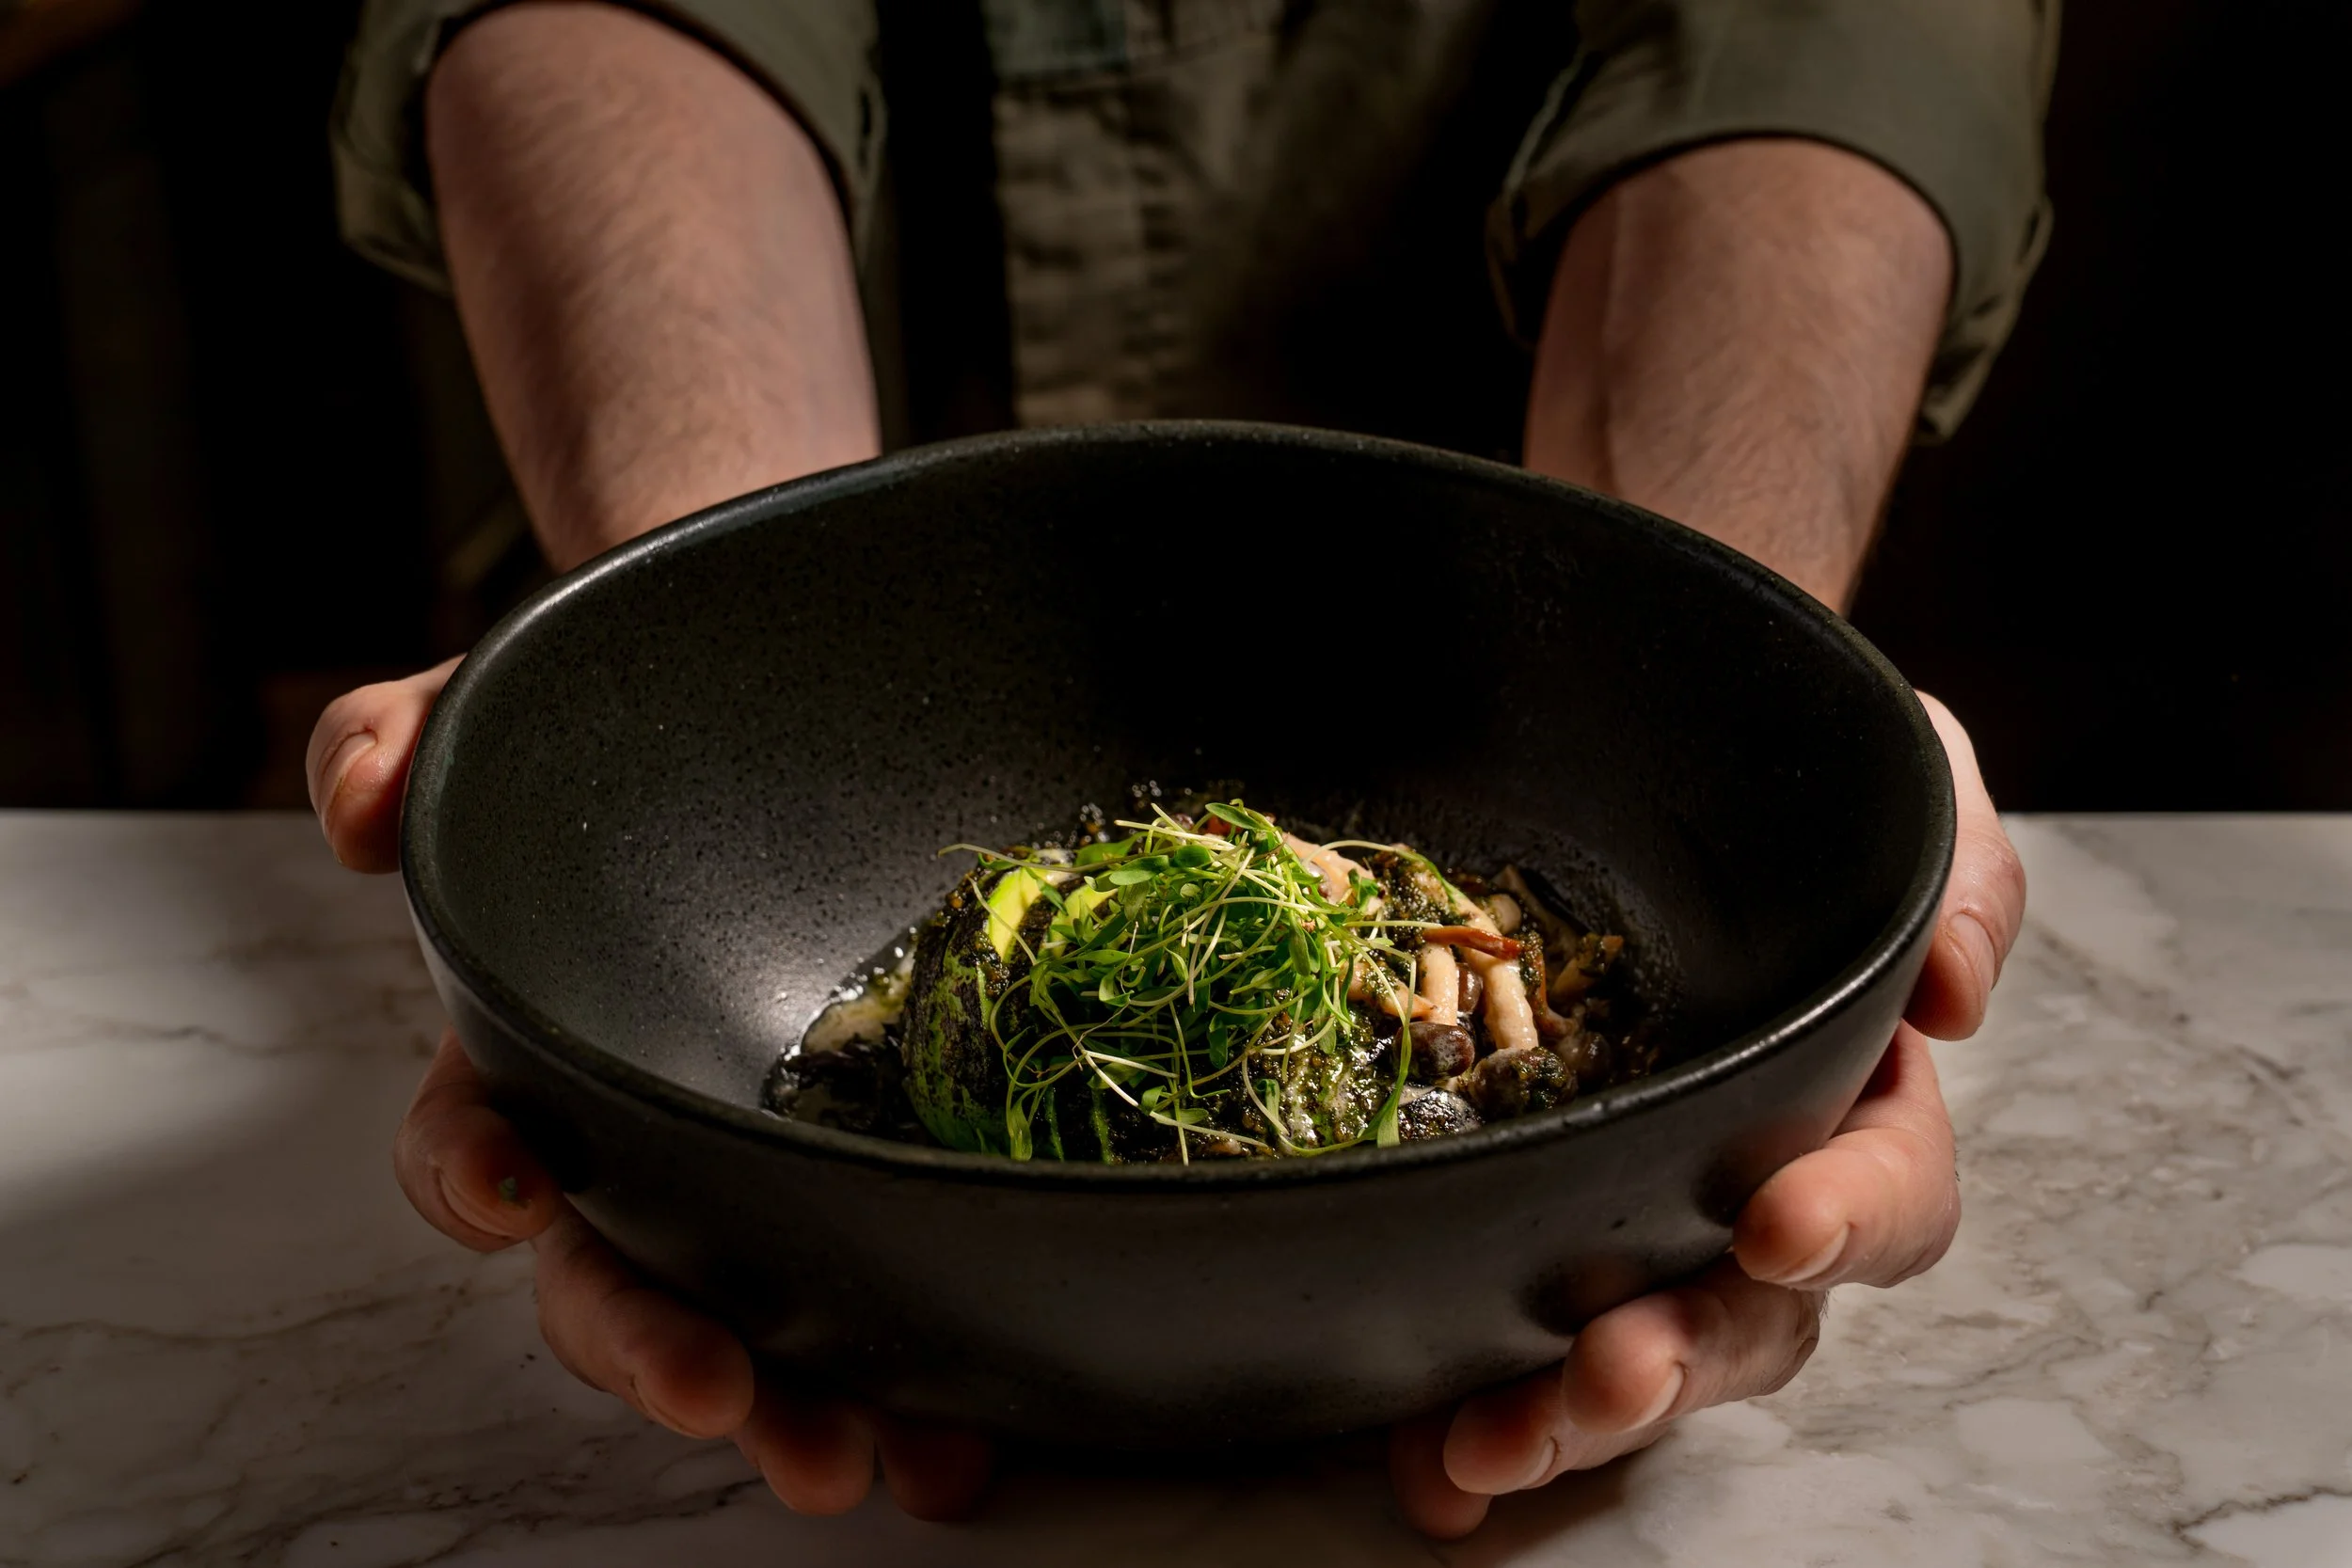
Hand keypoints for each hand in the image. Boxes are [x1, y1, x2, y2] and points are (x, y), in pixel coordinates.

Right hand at [309, 661, 991, 1518]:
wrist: (789, 703)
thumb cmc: (639, 722)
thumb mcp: (513, 706)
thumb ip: (404, 737)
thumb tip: (358, 814)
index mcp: (540, 1050)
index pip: (471, 1139)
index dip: (472, 1176)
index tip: (509, 1193)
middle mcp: (643, 1137)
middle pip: (617, 1270)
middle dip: (652, 1343)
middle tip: (718, 1397)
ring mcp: (760, 1168)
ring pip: (752, 1314)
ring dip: (789, 1402)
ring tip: (853, 1463)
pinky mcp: (874, 1177)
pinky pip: (886, 1292)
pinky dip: (916, 1384)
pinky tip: (964, 1437)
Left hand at [1389, 693, 2024, 1536]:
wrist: (1618, 742)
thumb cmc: (1763, 772)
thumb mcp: (1888, 779)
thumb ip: (1952, 868)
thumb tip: (1954, 990)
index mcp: (1845, 1097)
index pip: (1884, 1186)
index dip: (1847, 1219)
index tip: (1777, 1226)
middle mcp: (1736, 1182)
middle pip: (1740, 1314)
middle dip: (1679, 1357)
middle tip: (1609, 1373)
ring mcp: (1619, 1214)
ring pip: (1616, 1350)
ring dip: (1557, 1413)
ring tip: (1479, 1446)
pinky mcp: (1506, 1220)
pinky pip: (1488, 1332)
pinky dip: (1447, 1404)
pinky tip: (1410, 1459)